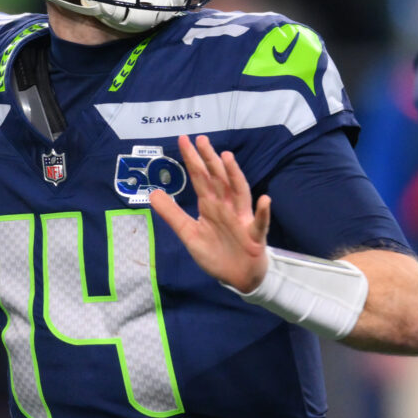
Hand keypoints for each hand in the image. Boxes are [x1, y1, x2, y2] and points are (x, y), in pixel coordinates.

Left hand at [148, 134, 270, 292]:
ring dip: (235, 176)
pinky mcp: (254, 236)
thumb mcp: (189, 234)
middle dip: (210, 160)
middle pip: (218, 179)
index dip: (192, 160)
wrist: (238, 277)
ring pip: (239, 193)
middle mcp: (226, 206)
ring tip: (227, 158)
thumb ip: (173, 214)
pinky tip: (264, 200)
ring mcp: (242, 219)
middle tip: (202, 139)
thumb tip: (152, 193)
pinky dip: (263, 212)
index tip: (184, 139)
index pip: (200, 178)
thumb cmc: (216, 253)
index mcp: (210, 205)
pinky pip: (260, 223)